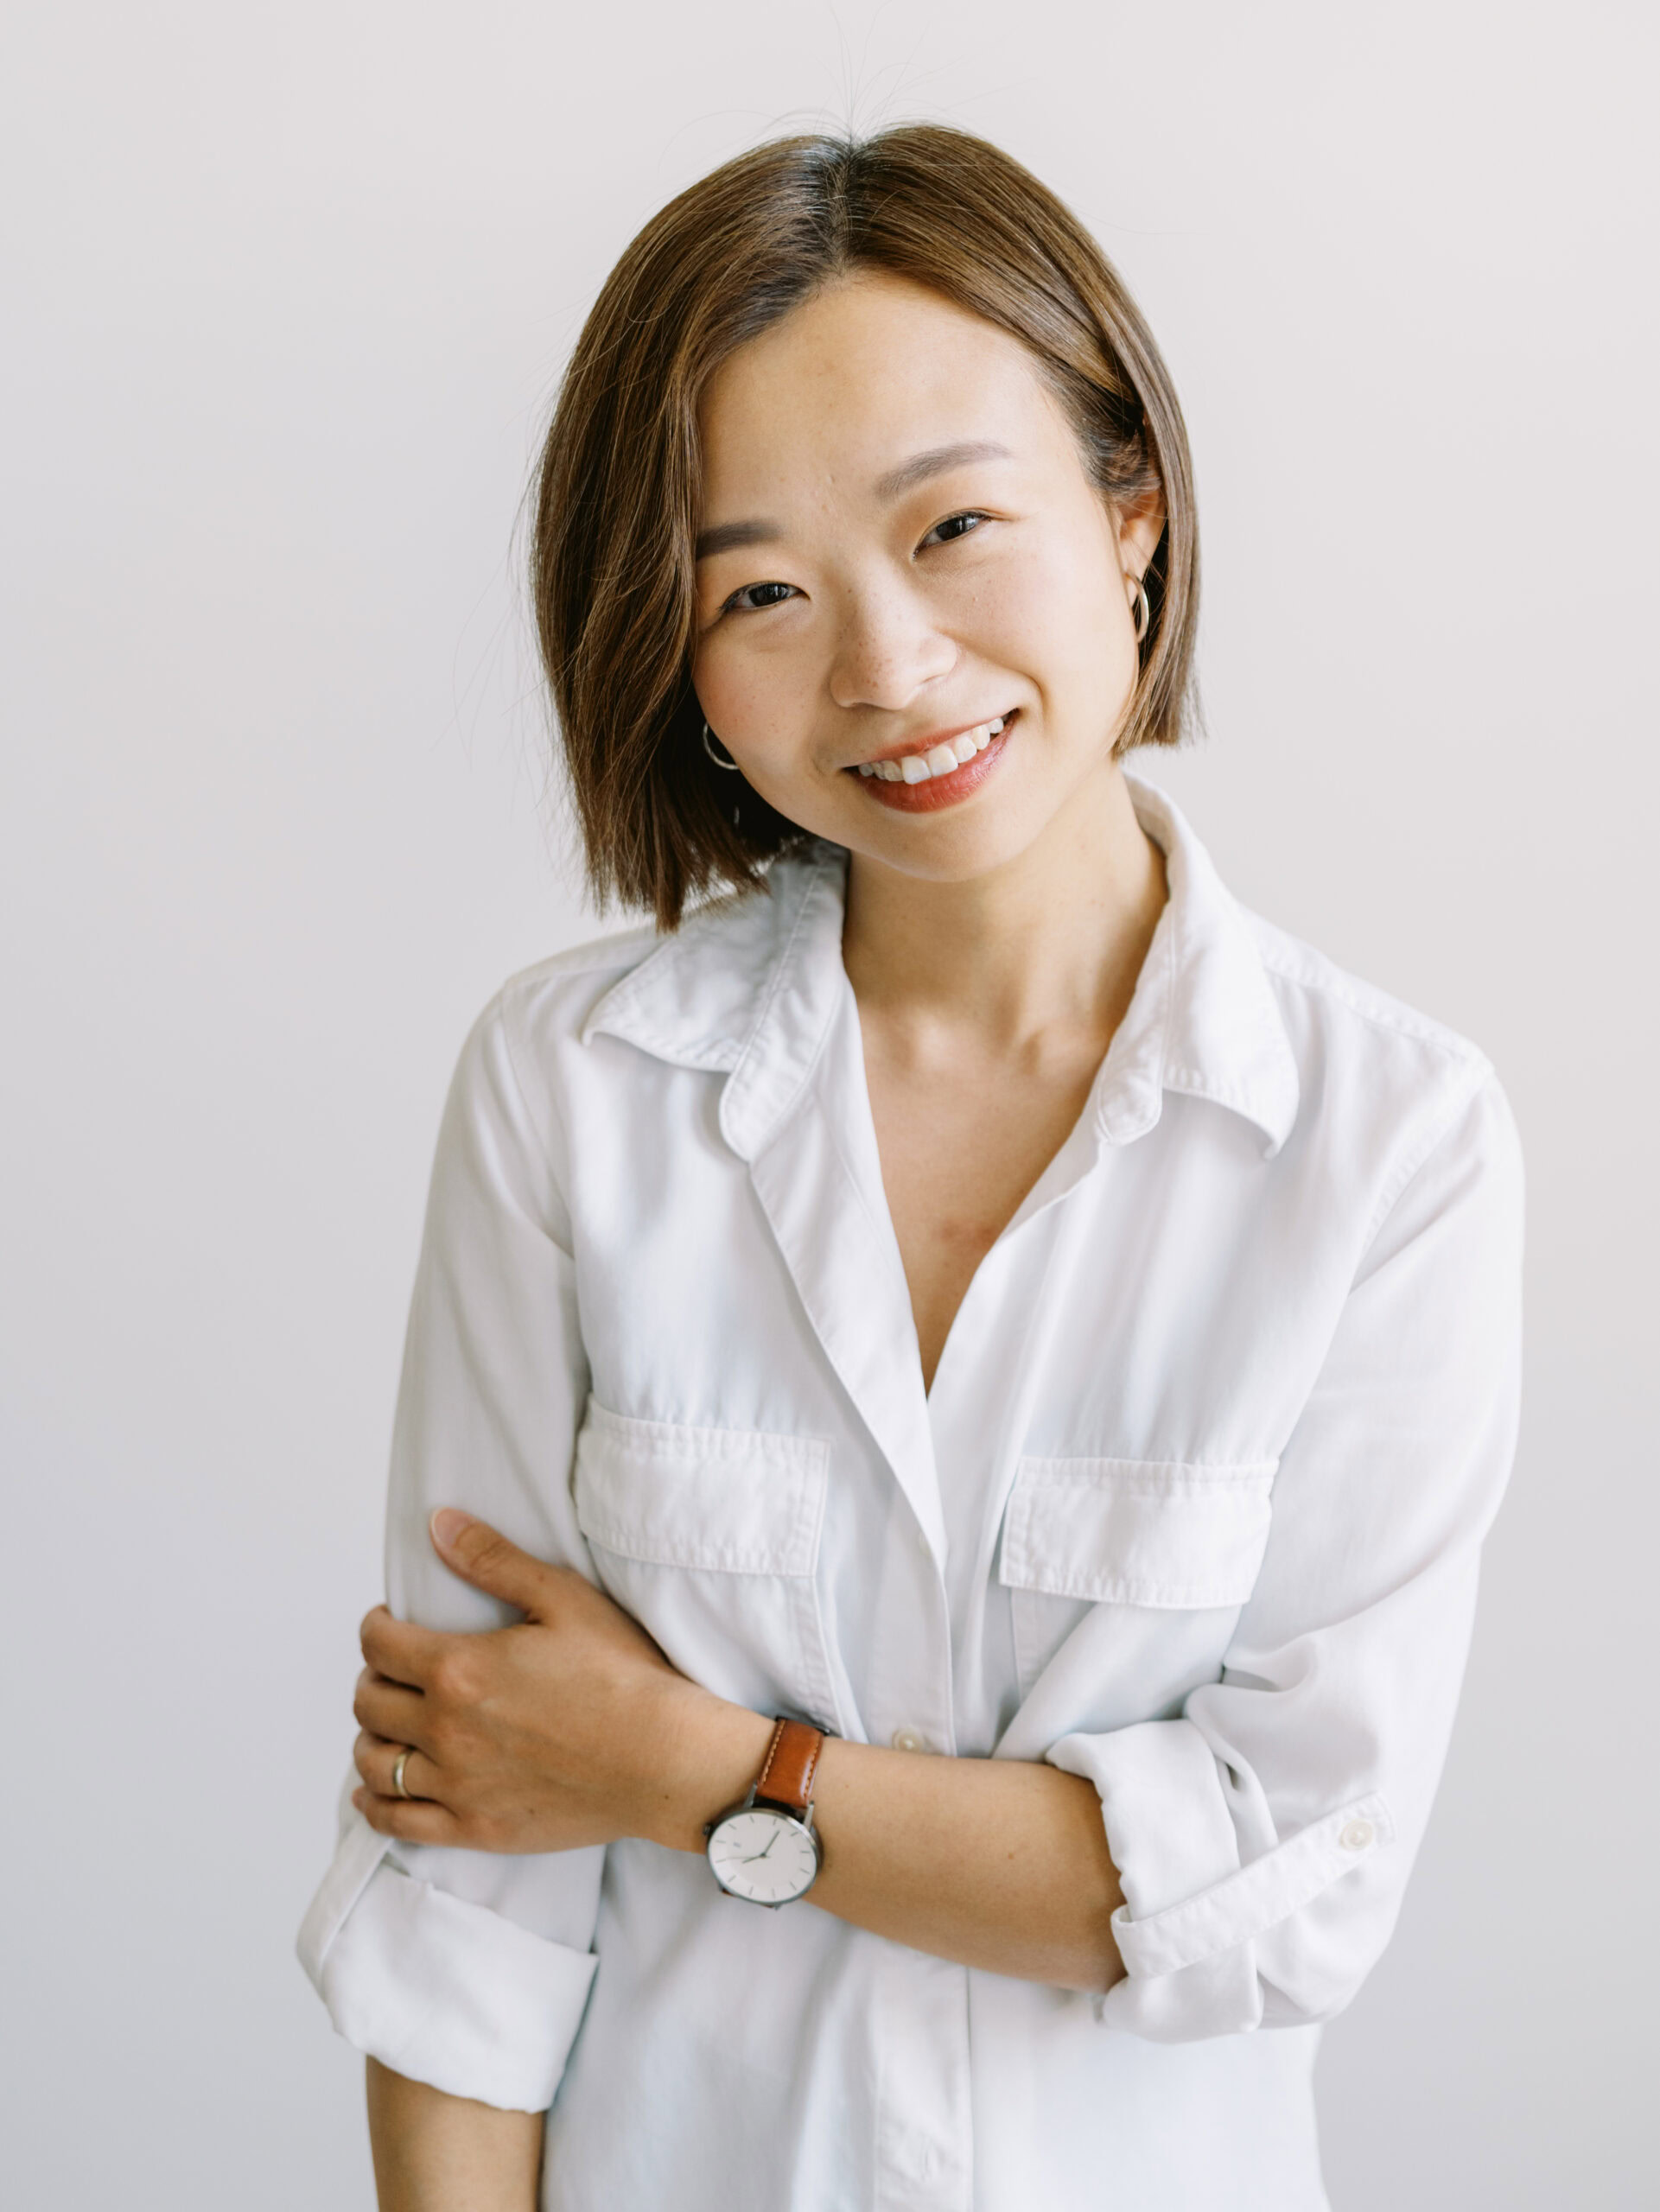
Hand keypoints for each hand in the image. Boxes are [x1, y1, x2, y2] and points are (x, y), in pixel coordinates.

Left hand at [351, 1510, 737, 1853]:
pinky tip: (375, 1790)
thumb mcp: (563, 1598)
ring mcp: (457, 1785)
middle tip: (397, 1669)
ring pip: (375, 1763)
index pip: (379, 1645)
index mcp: (460, 1669)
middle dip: (375, 1678)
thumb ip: (494, 1560)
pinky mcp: (474, 1828)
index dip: (377, 1626)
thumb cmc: (622, 1675)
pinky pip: (397, 1821)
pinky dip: (374, 1803)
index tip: (390, 1621)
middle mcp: (446, 1730)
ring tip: (393, 1724)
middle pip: (370, 1703)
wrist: (662, 1759)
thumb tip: (439, 1525)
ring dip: (372, 1737)